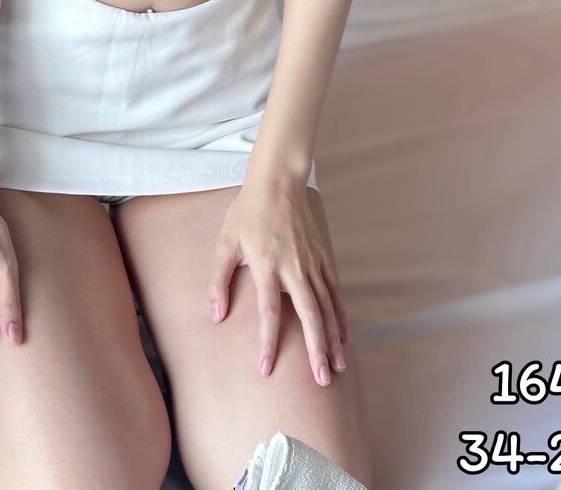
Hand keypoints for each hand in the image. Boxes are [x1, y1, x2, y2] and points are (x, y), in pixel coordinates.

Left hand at [207, 174, 349, 385]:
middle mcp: (293, 267)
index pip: (269, 312)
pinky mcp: (323, 255)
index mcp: (267, 264)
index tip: (265, 368)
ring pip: (326, 306)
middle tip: (322, 380)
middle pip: (309, 315)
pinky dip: (340, 314)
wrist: (278, 180)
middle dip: (316, 350)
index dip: (268, 342)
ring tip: (338, 367)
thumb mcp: (225, 242)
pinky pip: (334, 290)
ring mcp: (312, 261)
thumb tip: (216, 316)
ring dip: (332, 338)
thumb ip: (219, 280)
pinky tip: (344, 336)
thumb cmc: (248, 211)